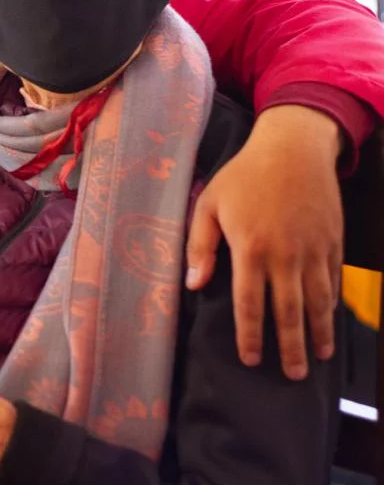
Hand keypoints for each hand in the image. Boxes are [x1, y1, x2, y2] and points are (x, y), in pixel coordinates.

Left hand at [186, 105, 342, 378]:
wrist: (293, 149)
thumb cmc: (243, 176)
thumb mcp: (209, 204)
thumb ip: (199, 246)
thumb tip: (193, 284)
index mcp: (251, 249)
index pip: (250, 305)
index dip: (250, 336)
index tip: (250, 359)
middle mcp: (285, 256)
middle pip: (289, 313)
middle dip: (290, 348)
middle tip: (292, 376)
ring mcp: (314, 250)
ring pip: (319, 302)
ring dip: (319, 333)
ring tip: (318, 358)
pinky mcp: (333, 242)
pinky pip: (334, 281)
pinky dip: (333, 304)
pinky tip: (329, 320)